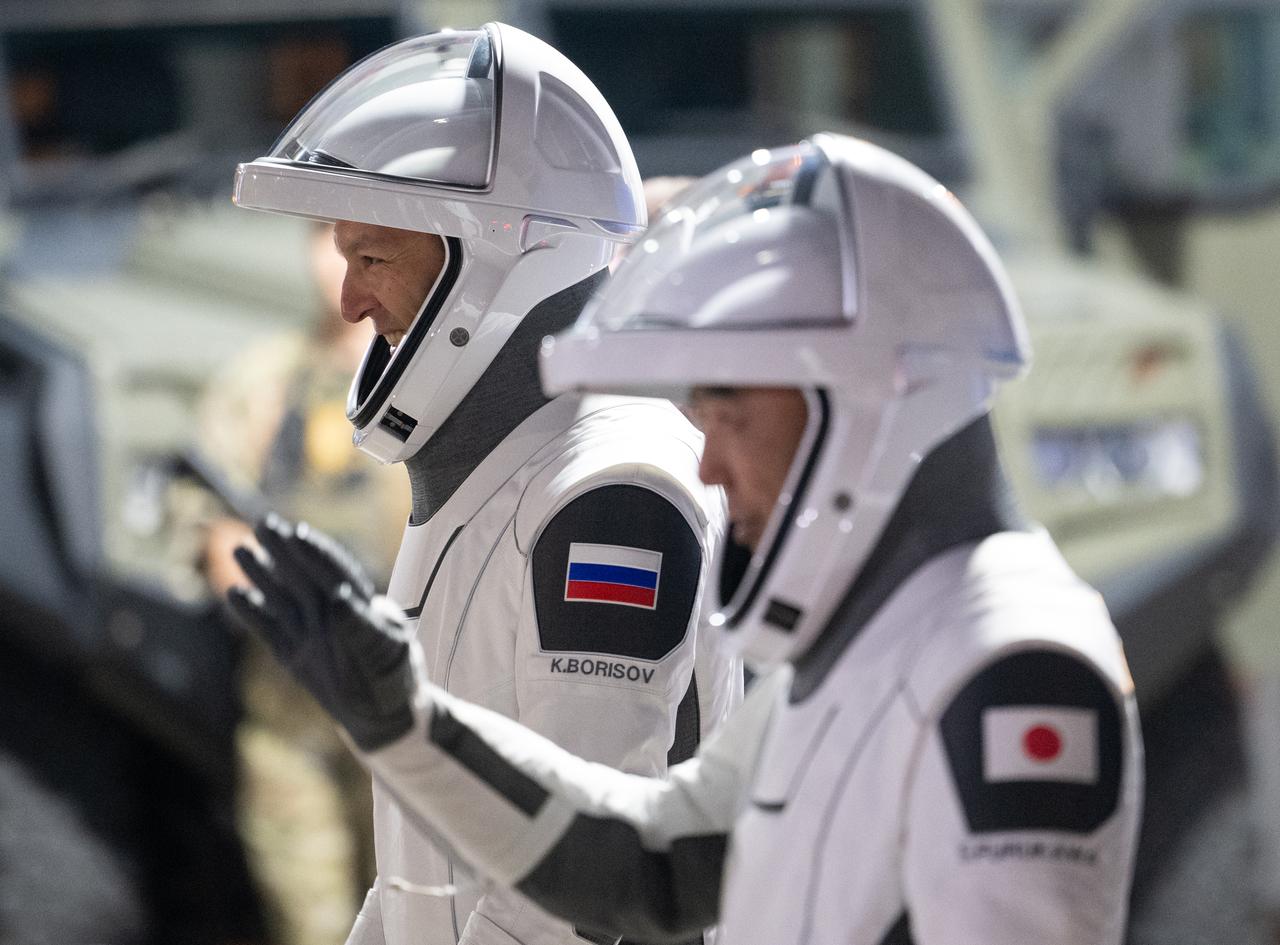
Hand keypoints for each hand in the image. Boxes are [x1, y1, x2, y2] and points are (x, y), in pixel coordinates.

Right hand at [226, 513, 415, 751]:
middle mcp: (333, 614)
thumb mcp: (385, 653)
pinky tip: (234, 593)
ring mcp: (312, 632)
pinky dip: (253, 612)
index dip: (317, 554)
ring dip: (264, 574)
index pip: (336, 573)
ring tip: (241, 550)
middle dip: (285, 551)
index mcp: (360, 606)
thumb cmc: (395, 681)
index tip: (297, 534)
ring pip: (283, 597)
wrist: (384, 717)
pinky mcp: (296, 654)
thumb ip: (363, 627)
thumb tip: (341, 598)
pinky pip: (271, 629)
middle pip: (305, 576)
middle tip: (263, 523)